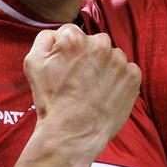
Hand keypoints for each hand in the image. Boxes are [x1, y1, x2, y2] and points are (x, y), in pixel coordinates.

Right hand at [22, 24, 139, 166]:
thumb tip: (58, 34)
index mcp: (75, 38)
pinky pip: (126, 71)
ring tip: (93, 89)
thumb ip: (44, 39)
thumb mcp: (32, 63)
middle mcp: (100, 44)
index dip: (66, 51)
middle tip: (80, 80)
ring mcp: (119, 60)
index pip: (71, 33)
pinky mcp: (133, 76)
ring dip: (105, 67)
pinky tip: (107, 93)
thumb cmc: (51, 100)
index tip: (65, 68)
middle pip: (94, 42)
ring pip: (112, 57)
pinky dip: (119, 80)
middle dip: (88, 56)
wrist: (73, 133)